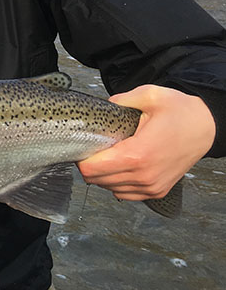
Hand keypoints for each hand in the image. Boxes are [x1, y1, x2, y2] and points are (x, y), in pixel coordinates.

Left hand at [77, 85, 215, 199]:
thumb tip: (102, 106)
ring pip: (109, 188)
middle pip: (97, 180)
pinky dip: (117, 183)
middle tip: (94, 147)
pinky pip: (126, 194)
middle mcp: (144, 176)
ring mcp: (152, 187)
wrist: (207, 127)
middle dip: (89, 164)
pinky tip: (120, 166)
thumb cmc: (180, 111)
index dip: (81, 157)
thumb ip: (120, 100)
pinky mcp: (158, 191)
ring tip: (109, 155)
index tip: (84, 144)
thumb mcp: (150, 95)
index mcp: (138, 154)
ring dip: (103, 174)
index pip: (92, 169)